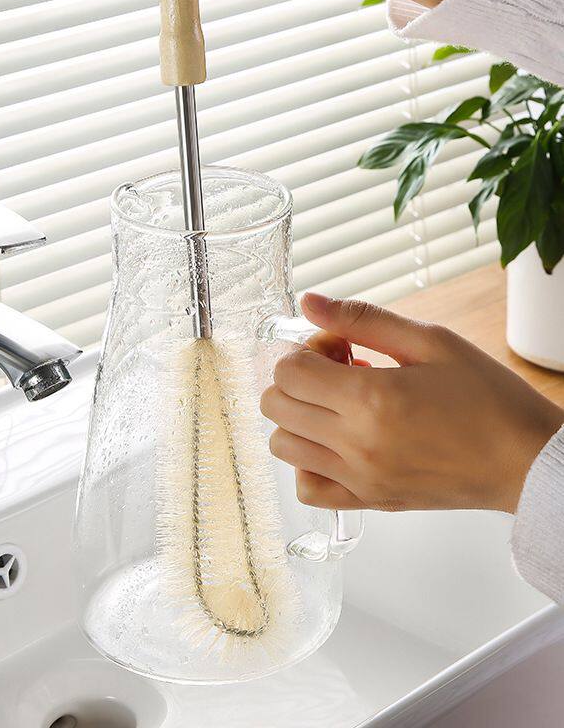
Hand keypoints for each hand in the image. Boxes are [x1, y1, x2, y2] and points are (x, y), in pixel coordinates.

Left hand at [262, 294, 563, 513]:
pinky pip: (307, 489)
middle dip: (296, 378)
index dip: (306, 350)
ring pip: (283, 446)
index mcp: (371, 399)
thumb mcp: (431, 341)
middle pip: (276, 406)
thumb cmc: (488, 400)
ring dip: (298, 417)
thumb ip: (363, 319)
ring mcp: (360, 478)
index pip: (288, 372)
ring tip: (341, 404)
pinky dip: (308, 462)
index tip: (339, 347)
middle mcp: (356, 444)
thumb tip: (310, 302)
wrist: (526, 460)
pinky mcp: (370, 501)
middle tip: (338, 370)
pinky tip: (338, 441)